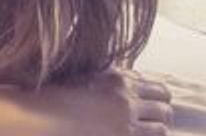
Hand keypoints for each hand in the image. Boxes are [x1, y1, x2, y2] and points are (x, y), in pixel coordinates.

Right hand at [0, 66, 172, 135]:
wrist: (40, 117)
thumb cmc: (53, 99)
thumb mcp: (81, 79)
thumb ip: (105, 81)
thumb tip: (122, 86)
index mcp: (115, 77)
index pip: (154, 85)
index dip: (155, 96)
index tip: (151, 103)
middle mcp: (125, 95)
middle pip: (164, 104)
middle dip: (161, 112)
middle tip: (153, 120)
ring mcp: (126, 118)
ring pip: (162, 127)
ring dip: (156, 130)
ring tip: (143, 133)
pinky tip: (132, 135)